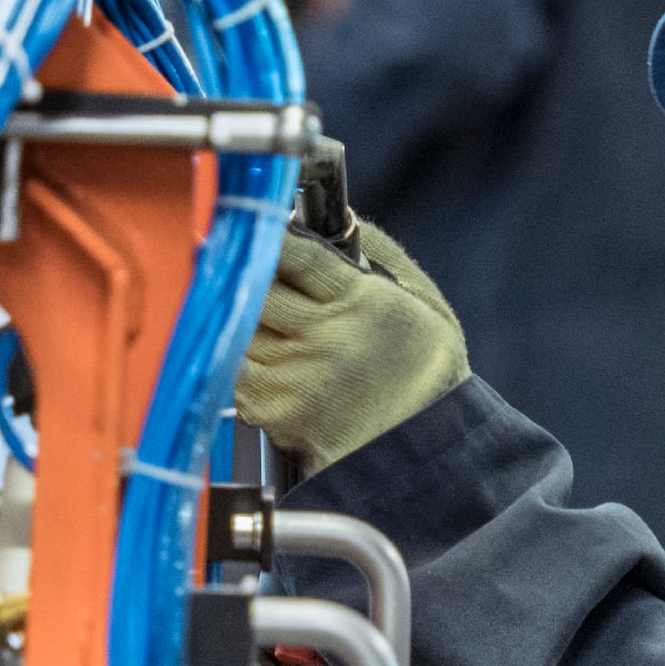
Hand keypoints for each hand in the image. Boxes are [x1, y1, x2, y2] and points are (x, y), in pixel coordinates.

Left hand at [235, 214, 469, 472]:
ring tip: (253, 316)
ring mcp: (295, 377)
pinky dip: (240, 362)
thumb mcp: (421, 298)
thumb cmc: (427, 369)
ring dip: (238, 320)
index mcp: (359, 301)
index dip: (267, 236)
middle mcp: (323, 338)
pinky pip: (237, 375)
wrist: (426, 446)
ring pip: (238, 331)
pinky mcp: (277, 412)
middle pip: (255, 290)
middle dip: (245, 277)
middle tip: (240, 269)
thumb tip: (341, 220)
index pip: (296, 255)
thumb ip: (379, 252)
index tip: (252, 226)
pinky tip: (266, 360)